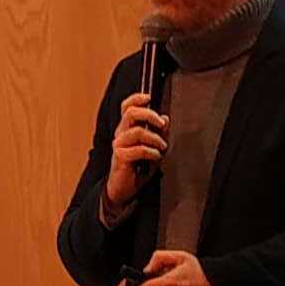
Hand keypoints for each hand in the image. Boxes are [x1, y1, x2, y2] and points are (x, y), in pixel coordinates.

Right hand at [100, 88, 169, 217]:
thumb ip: (158, 133)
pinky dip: (151, 152)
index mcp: (126, 128)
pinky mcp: (121, 157)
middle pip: (130, 113)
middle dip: (149, 114)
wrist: (123, 188)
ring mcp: (119, 145)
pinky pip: (138, 149)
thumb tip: (166, 118)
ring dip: (154, 138)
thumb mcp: (151, 147)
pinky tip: (156, 157)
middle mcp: (121, 134)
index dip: (136, 98)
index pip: (127, 107)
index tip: (149, 97)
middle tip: (161, 123)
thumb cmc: (137, 167)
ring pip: (137, 131)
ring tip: (162, 146)